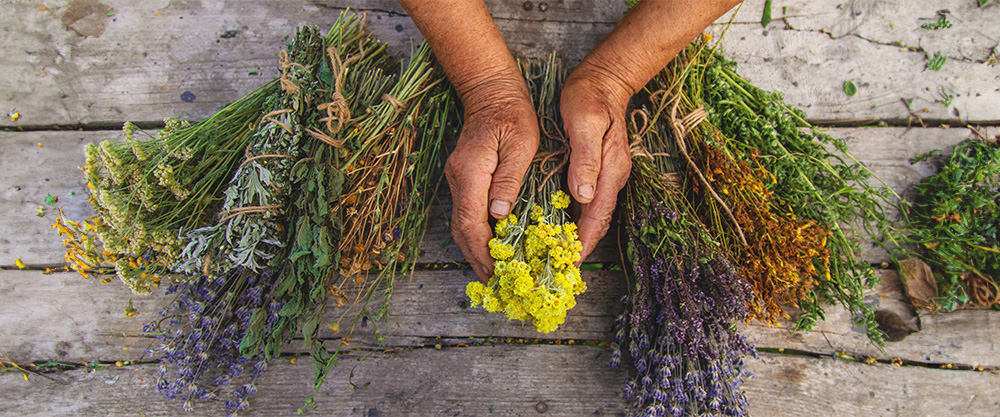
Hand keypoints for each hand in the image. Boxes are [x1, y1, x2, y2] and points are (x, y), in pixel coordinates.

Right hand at [445, 80, 538, 280]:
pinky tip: (492, 247)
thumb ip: (509, 179)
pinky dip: (476, 235)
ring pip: (461, 224)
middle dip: (476, 258)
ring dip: (475, 250)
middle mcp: (459, 179)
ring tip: (493, 273)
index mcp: (471, 172)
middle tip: (495, 283)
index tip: (495, 272)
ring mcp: (459, 179)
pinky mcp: (465, 179)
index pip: (470, 221)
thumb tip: (499, 215)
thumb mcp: (520, 144)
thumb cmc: (512, 114)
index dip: (482, 250)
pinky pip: (467, 214)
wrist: (490, 91)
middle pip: (461, 229)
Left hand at [560, 65, 632, 261]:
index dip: (584, 242)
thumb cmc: (591, 97)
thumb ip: (586, 158)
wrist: (603, 78)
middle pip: (597, 222)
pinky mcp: (595, 170)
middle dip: (579, 246)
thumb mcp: (585, 122)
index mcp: (611, 170)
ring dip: (574, 236)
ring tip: (552, 256)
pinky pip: (585, 202)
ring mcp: (605, 175)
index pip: (598, 216)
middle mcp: (611, 177)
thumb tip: (584, 195)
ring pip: (591, 214)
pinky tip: (554, 227)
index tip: (569, 264)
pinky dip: (572, 218)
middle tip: (556, 269)